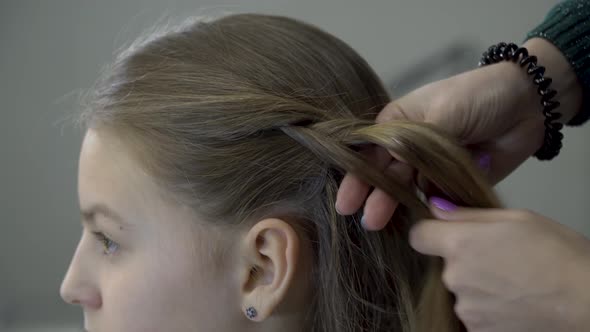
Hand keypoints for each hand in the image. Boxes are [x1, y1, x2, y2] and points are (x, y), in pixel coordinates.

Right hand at [336, 38, 582, 229]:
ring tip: (382, 225)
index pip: (370, 151)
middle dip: (374, 196)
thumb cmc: (477, 95)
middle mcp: (409, 146)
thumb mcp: (441, 111)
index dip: (357, 175)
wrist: (528, 103)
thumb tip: (390, 166)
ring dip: (396, 206)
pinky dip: (427, 210)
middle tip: (366, 221)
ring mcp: (430, 166)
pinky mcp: (452, 182)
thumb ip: (413, 141)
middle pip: (386, 174)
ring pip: (408, 190)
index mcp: (398, 123)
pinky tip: (414, 222)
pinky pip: (435, 199)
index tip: (346, 201)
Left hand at [411, 198, 589, 331]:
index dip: (430, 232)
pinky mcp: (477, 331)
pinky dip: (487, 308)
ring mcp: (465, 308)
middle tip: (498, 257)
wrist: (589, 303)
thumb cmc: (561, 255)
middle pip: (443, 264)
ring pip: (459, 290)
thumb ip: (469, 214)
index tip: (445, 233)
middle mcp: (454, 278)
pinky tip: (513, 301)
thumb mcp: (518, 219)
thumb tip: (436, 207)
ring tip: (512, 282)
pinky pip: (472, 313)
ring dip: (476, 285)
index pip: (418, 235)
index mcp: (461, 244)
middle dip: (463, 259)